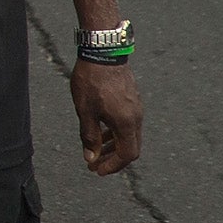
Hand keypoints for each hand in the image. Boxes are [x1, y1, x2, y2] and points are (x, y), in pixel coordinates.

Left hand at [70, 58, 142, 174]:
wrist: (103, 52)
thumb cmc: (92, 81)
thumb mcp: (86, 111)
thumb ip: (89, 136)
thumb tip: (90, 158)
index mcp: (127, 123)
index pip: (126, 155)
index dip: (112, 166)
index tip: (97, 170)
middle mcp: (136, 118)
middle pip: (130, 147)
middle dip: (112, 159)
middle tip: (95, 164)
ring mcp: (136, 108)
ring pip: (127, 135)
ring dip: (112, 145)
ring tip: (95, 150)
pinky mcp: (131, 99)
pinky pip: (126, 123)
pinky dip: (114, 131)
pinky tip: (101, 130)